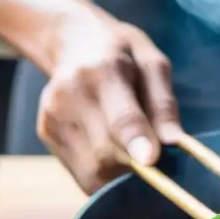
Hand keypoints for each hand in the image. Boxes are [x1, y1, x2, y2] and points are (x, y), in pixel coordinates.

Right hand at [37, 12, 183, 193]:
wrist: (72, 41)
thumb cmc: (122, 53)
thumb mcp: (152, 63)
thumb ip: (163, 103)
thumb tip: (174, 142)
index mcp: (101, 70)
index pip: (120, 114)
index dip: (135, 139)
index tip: (151, 160)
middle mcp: (69, 95)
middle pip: (105, 152)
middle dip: (136, 168)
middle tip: (159, 166)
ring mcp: (51, 116)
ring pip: (92, 171)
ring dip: (121, 177)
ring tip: (134, 156)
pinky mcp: (45, 132)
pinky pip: (82, 173)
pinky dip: (104, 175)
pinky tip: (112, 152)